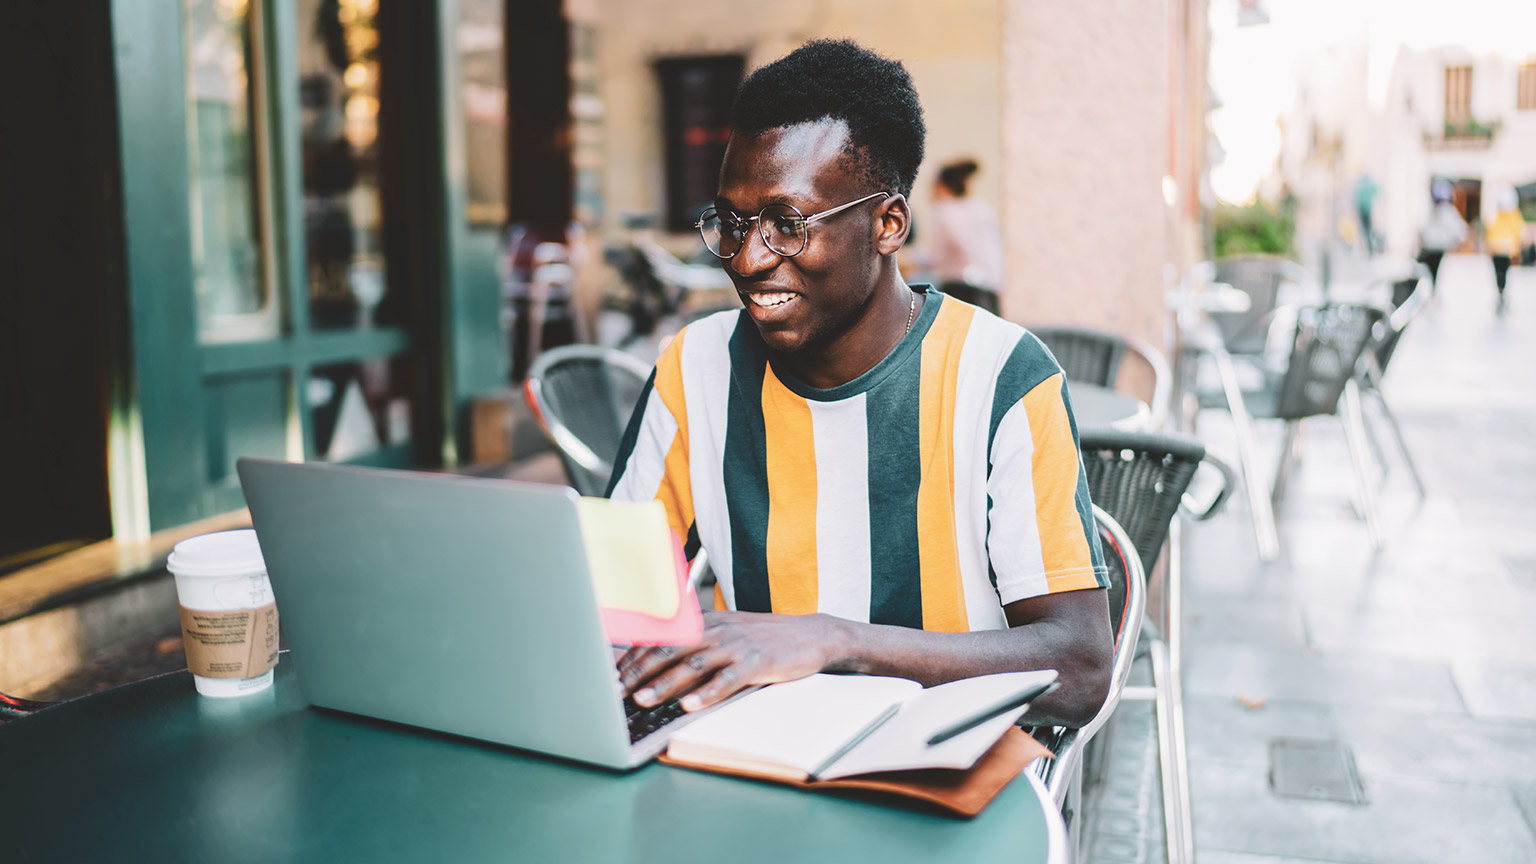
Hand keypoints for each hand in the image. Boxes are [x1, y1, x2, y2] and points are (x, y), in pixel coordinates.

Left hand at [617, 610, 839, 711]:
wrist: (810, 635)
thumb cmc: (762, 639)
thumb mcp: (726, 633)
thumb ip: (694, 644)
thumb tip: (655, 663)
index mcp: (705, 622)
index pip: (661, 638)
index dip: (634, 658)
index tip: (612, 677)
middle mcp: (716, 630)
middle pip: (669, 649)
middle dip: (639, 672)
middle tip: (616, 692)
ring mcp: (736, 646)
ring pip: (693, 664)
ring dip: (665, 684)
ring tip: (643, 700)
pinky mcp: (757, 663)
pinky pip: (727, 679)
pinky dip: (707, 693)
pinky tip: (690, 706)